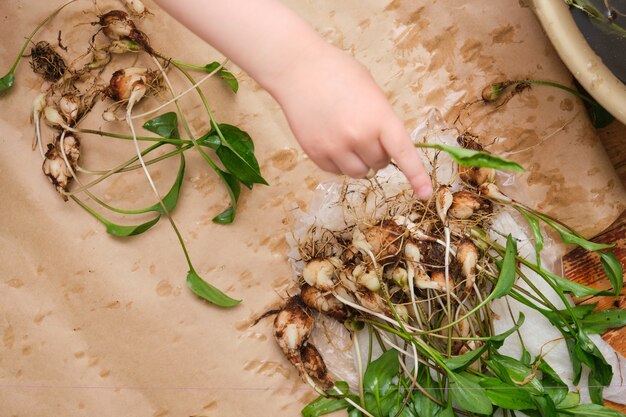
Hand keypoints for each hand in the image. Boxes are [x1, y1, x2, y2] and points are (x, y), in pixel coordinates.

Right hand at [267, 42, 432, 198]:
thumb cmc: (338, 73)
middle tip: (363, 131)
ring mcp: (335, 147)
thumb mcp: (371, 92)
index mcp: (379, 117)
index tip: (425, 193)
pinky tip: (331, 138)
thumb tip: (387, 148)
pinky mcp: (316, 154)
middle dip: (377, 153)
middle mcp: (359, 136)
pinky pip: (336, 171)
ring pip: (359, 173)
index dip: (416, 175)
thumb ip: (382, 121)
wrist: (298, 70)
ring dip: (359, 161)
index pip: (403, 153)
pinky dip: (338, 161)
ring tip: (348, 138)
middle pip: (380, 164)